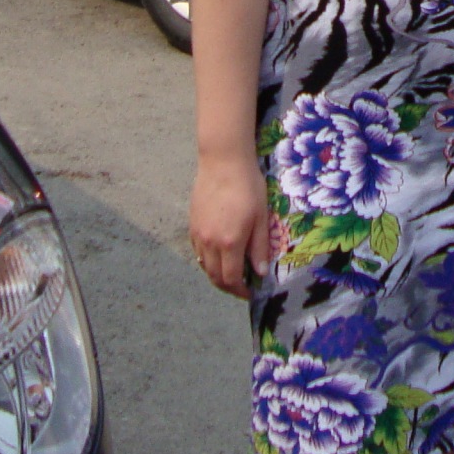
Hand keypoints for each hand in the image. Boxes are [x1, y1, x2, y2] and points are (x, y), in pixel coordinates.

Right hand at [190, 153, 272, 297]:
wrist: (224, 162)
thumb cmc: (248, 187)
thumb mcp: (261, 217)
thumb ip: (259, 247)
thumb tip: (261, 272)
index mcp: (229, 243)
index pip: (231, 279)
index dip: (241, 290)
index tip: (251, 291)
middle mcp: (209, 243)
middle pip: (214, 277)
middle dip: (229, 286)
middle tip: (242, 285)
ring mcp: (198, 234)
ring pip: (204, 266)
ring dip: (217, 274)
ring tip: (232, 271)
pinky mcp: (192, 225)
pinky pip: (198, 252)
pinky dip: (208, 260)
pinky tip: (220, 253)